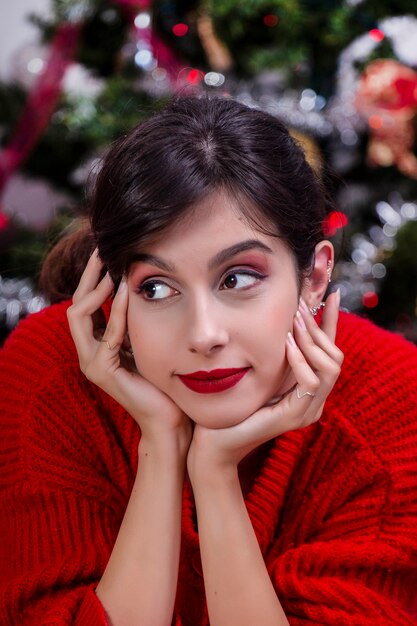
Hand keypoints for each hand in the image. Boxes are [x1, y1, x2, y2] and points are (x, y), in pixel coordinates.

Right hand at [67, 250, 191, 448]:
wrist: (170, 417)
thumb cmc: (163, 380)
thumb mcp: (146, 341)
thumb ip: (136, 321)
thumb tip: (142, 285)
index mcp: (97, 345)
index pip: (84, 304)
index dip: (92, 278)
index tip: (106, 253)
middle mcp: (88, 353)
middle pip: (75, 305)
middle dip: (87, 276)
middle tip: (100, 250)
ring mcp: (92, 363)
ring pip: (78, 315)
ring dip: (95, 288)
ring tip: (111, 266)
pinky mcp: (103, 371)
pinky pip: (106, 334)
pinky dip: (115, 311)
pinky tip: (125, 292)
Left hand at [187, 290, 342, 476]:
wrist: (215, 440)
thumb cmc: (233, 404)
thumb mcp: (260, 371)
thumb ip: (275, 352)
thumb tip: (281, 317)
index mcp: (308, 389)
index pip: (330, 352)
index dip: (332, 323)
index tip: (333, 294)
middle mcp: (315, 401)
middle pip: (336, 357)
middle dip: (319, 327)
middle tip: (300, 307)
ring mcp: (308, 411)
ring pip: (330, 367)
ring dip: (312, 340)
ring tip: (293, 321)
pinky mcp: (296, 417)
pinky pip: (310, 382)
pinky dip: (300, 360)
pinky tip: (286, 344)